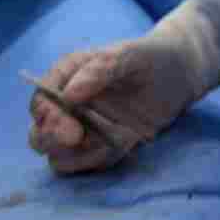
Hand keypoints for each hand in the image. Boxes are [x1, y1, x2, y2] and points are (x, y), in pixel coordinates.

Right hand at [28, 40, 201, 174]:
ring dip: (76, 156)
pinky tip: (122, 144)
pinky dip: (99, 161)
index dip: (48, 119)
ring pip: (58, 156)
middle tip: (78, 138)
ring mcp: (84, 130)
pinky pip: (89, 165)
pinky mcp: (103, 147)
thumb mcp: (128, 55)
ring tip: (107, 142)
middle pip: (39, 135)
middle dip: (53, 142)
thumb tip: (68, 95)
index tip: (70, 131)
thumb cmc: (149, 56)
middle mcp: (68, 107)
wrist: (179, 74)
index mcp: (66, 78)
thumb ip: (99, 70)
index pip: (41, 104)